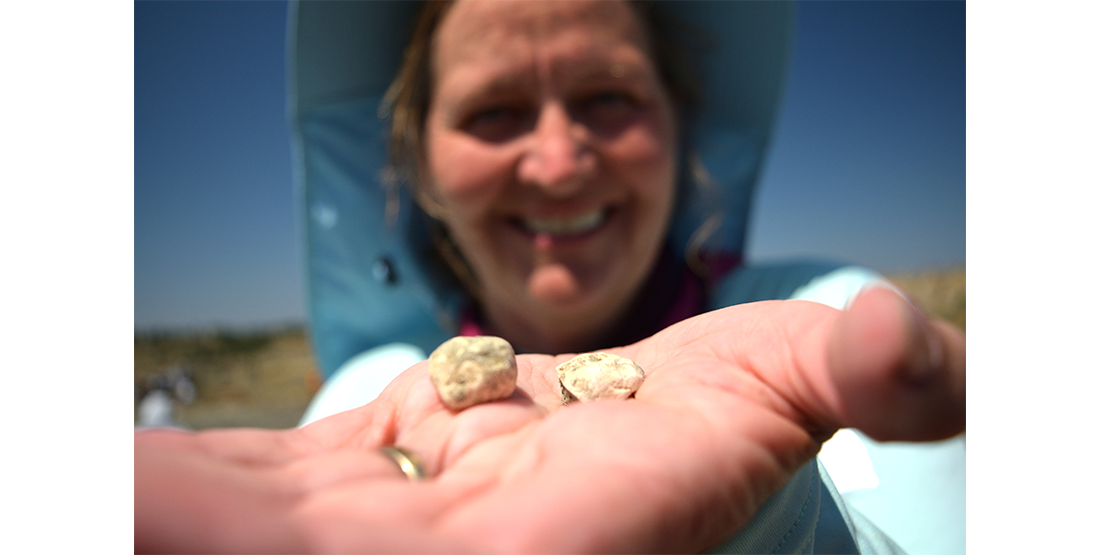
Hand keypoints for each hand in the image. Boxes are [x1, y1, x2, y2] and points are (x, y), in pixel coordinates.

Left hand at [135, 287, 963, 554]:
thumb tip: (907, 342)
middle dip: (181, 521)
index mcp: (522, 550)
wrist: (648, 436)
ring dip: (161, 506)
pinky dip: (181, 482)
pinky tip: (128, 465)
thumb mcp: (786, 386)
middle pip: (267, 543)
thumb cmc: (723, 427)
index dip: (251, 531)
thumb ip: (847, 372)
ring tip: (97, 485)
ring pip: (234, 521)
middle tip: (101, 493)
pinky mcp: (343, 486)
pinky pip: (242, 486)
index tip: (139, 499)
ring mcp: (370, 526)